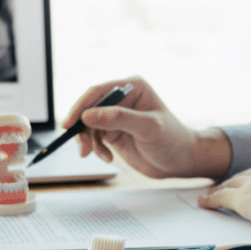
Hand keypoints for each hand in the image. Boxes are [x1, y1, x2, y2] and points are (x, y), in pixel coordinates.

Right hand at [62, 77, 231, 178]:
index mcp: (132, 87)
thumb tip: (88, 115)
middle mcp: (122, 99)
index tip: (69, 124)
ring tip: (100, 156)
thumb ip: (118, 119)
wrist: (180, 162)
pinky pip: (94, 138)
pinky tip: (108, 158)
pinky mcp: (113, 132)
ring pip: (88, 125)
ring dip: (89, 142)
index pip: (98, 92)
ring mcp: (116, 116)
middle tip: (84, 149)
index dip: (80, 107)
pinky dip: (96, 150)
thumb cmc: (172, 140)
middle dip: (83, 129)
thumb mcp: (147, 128)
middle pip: (89, 109)